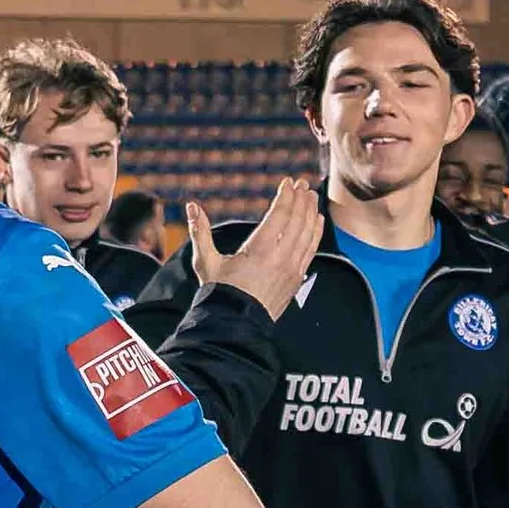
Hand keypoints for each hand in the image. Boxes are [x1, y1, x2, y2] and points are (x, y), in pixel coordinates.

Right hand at [188, 176, 321, 318]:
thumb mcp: (205, 262)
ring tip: (311, 197)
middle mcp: (280, 257)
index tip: (288, 182)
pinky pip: (311, 249)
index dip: (286, 195)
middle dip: (302, 199)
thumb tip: (191, 207)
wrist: (234, 325)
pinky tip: (317, 221)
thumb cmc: (218, 294)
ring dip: (311, 212)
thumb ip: (200, 232)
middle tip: (302, 184)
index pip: (280, 214)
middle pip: (298, 219)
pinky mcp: (297, 278)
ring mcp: (291, 268)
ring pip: (308, 232)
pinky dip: (316, 231)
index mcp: (258, 250)